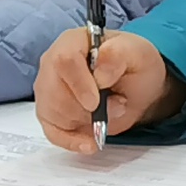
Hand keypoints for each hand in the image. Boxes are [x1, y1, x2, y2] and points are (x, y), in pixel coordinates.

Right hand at [35, 26, 171, 150]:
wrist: (135, 85)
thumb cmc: (133, 64)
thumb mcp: (138, 53)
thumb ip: (120, 54)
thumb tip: (100, 68)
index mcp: (72, 42)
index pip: (63, 61)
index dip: (79, 84)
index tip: (96, 102)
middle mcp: (52, 64)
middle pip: (53, 92)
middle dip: (87, 109)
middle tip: (118, 105)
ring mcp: (48, 90)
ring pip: (53, 114)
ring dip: (86, 122)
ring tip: (111, 111)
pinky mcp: (50, 114)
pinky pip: (52, 133)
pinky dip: (72, 141)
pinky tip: (90, 143)